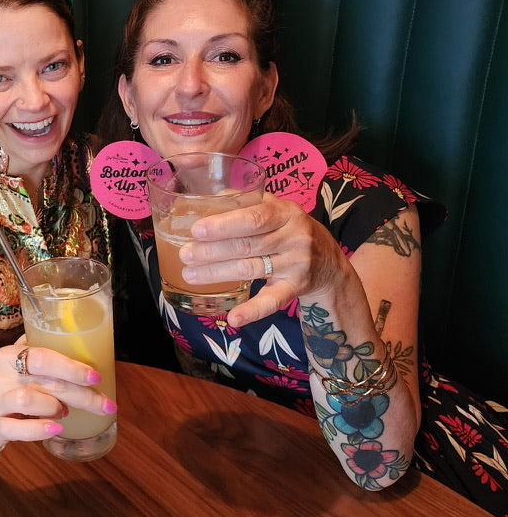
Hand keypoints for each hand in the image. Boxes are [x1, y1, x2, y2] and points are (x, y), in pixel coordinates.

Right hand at [0, 337, 116, 446]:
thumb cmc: (3, 381)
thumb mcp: (15, 360)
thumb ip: (40, 348)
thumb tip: (80, 340)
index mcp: (11, 355)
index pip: (43, 356)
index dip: (71, 366)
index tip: (96, 375)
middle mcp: (2, 375)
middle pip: (45, 380)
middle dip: (80, 393)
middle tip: (104, 404)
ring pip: (28, 400)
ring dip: (55, 406)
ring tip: (65, 412)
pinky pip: (17, 428)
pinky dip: (39, 429)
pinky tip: (55, 429)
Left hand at [179, 193, 354, 327]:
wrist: (330, 262)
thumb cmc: (290, 229)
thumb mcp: (276, 208)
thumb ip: (245, 202)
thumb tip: (207, 199)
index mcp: (286, 213)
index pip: (253, 218)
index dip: (224, 225)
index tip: (197, 230)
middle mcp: (294, 237)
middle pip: (247, 245)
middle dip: (212, 251)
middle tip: (185, 254)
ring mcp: (297, 264)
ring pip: (251, 269)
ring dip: (217, 274)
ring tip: (190, 275)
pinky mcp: (296, 288)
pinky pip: (273, 301)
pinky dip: (253, 311)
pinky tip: (233, 317)